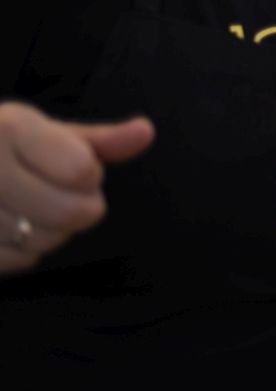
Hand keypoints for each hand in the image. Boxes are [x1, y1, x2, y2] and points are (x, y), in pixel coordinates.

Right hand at [0, 103, 152, 275]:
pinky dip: (26, 247)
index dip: (90, 173)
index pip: (80, 170)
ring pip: (45, 240)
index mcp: (11, 130)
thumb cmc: (7, 146)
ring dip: (53, 228)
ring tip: (31, 204)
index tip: (75, 165)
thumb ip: (101, 139)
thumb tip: (146, 133)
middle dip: (81, 204)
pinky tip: (12, 223)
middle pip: (69, 212)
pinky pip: (20, 260)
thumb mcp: (49, 132)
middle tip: (60, 190)